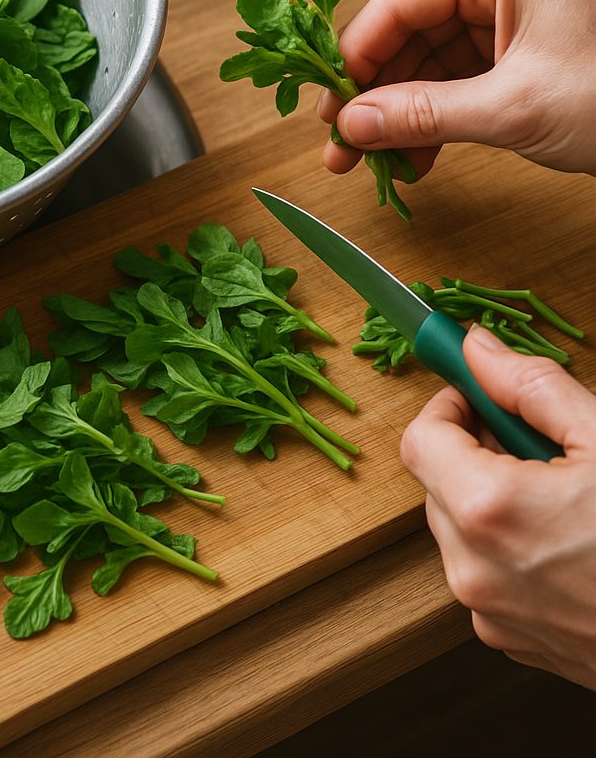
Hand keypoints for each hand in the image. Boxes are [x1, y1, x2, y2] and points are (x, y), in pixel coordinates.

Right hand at [319, 0, 595, 180]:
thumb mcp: (512, 108)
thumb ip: (422, 114)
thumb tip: (352, 125)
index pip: (396, 5)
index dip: (353, 62)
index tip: (328, 110)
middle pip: (405, 37)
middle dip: (373, 98)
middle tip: (342, 148)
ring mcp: (508, 13)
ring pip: (425, 64)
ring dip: (398, 118)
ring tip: (377, 165)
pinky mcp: (517, 50)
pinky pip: (454, 82)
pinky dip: (431, 121)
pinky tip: (414, 160)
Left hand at [401, 324, 595, 688]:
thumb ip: (532, 387)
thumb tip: (478, 348)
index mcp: (488, 511)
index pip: (420, 439)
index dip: (448, 409)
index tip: (479, 399)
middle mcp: (473, 568)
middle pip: (438, 484)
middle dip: (475, 455)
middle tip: (536, 447)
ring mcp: (490, 612)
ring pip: (460, 531)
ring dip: (493, 504)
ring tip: (564, 502)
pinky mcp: (511, 640)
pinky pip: (486, 574)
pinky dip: (510, 551)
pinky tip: (568, 547)